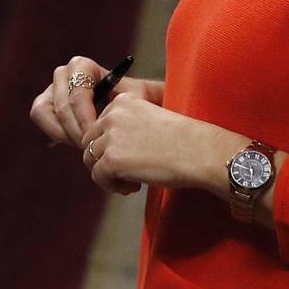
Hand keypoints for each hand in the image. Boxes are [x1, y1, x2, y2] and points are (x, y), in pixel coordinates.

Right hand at [30, 57, 164, 148]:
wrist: (125, 107)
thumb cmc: (132, 101)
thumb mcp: (135, 99)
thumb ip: (128, 102)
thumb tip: (119, 110)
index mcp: (82, 66)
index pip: (77, 94)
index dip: (85, 119)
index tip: (96, 136)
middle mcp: (64, 73)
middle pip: (61, 106)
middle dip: (76, 130)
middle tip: (91, 147)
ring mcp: (51, 88)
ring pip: (44, 112)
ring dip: (63, 133)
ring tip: (84, 145)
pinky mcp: (45, 104)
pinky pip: (43, 120)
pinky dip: (57, 133)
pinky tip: (77, 142)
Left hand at [81, 95, 245, 198]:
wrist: (198, 151)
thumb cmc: (183, 140)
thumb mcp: (150, 120)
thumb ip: (128, 127)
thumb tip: (108, 149)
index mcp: (123, 101)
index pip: (99, 125)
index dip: (110, 144)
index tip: (130, 155)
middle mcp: (112, 115)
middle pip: (90, 141)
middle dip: (104, 158)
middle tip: (127, 172)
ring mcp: (110, 137)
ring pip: (90, 160)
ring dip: (108, 173)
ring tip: (131, 181)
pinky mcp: (111, 160)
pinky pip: (98, 177)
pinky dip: (112, 186)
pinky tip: (133, 187)